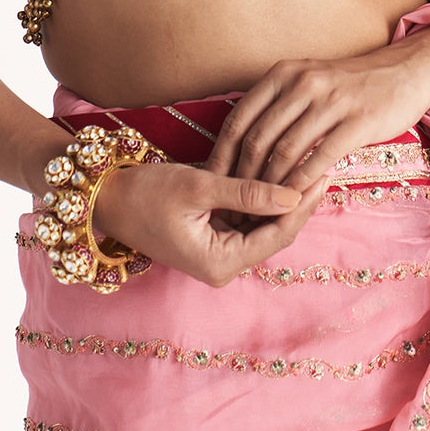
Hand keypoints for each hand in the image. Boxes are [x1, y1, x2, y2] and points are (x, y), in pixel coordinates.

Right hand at [89, 159, 331, 288]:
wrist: (105, 198)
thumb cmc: (144, 193)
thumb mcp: (198, 187)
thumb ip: (247, 193)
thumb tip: (294, 196)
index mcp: (220, 263)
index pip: (277, 235)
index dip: (302, 205)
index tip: (322, 174)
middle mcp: (222, 265)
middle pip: (274, 232)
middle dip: (297, 201)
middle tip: (323, 165)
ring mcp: (217, 253)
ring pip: (263, 225)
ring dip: (282, 198)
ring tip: (308, 165)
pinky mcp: (212, 238)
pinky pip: (247, 219)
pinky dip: (261, 198)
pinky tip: (278, 172)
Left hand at [203, 27, 429, 199]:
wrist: (404, 72)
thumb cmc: (350, 85)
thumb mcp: (307, 81)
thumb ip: (277, 106)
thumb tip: (241, 145)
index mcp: (282, 74)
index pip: (238, 118)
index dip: (221, 155)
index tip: (212, 183)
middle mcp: (302, 83)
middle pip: (257, 138)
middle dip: (241, 179)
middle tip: (234, 207)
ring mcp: (330, 100)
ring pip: (285, 150)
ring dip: (269, 187)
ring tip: (261, 211)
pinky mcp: (358, 120)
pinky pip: (320, 157)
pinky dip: (302, 183)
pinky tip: (295, 201)